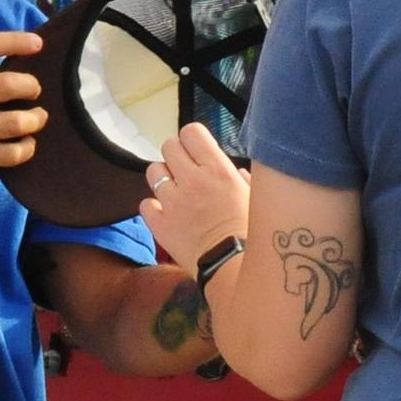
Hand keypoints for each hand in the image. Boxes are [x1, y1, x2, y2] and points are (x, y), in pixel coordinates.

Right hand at [0, 28, 48, 190]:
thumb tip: (20, 62)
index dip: (16, 41)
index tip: (37, 44)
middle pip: (10, 85)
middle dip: (32, 87)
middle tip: (33, 92)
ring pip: (17, 122)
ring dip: (36, 119)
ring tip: (36, 118)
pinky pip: (14, 153)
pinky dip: (27, 147)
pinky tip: (25, 143)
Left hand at [141, 122, 248, 269]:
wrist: (234, 268)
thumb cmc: (253, 234)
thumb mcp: (255, 199)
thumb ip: (244, 180)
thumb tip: (237, 173)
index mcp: (218, 169)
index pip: (191, 132)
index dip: (192, 140)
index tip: (196, 151)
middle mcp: (192, 180)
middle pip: (169, 146)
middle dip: (176, 156)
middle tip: (185, 170)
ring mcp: (172, 202)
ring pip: (154, 172)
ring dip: (163, 179)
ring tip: (175, 192)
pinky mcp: (159, 224)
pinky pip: (145, 204)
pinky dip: (153, 208)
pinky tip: (166, 215)